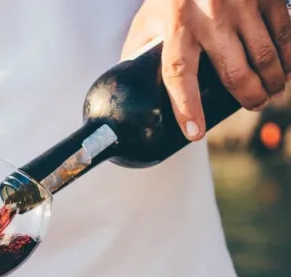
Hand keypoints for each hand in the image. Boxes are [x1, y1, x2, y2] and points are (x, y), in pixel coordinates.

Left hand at [123, 0, 290, 139]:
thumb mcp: (149, 17)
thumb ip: (140, 50)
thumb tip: (131, 86)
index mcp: (176, 25)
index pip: (179, 74)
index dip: (187, 107)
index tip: (195, 132)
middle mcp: (210, 16)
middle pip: (233, 72)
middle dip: (248, 97)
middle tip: (254, 105)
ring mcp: (242, 3)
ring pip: (264, 55)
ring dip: (272, 80)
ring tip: (272, 92)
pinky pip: (283, 30)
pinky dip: (288, 54)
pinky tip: (286, 67)